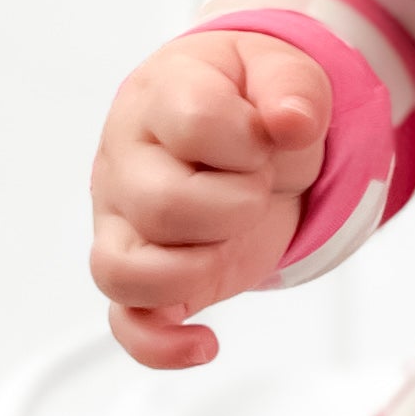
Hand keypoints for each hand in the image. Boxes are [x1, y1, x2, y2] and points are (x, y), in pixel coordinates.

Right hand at [88, 30, 332, 368]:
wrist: (241, 131)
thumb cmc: (248, 101)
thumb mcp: (281, 70)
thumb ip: (292, 88)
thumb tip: (292, 122)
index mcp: (158, 99)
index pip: (197, 123)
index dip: (250, 140)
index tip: (265, 138)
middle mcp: (126, 164)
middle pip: (163, 205)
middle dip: (238, 203)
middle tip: (257, 186)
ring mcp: (123, 224)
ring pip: (122, 270)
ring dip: (197, 267)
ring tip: (231, 241)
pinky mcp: (141, 276)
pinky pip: (126, 324)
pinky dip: (161, 345)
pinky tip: (204, 343)